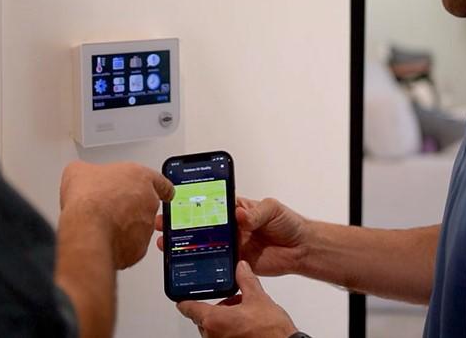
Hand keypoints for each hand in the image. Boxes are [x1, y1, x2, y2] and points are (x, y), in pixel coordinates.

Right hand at [60, 161, 173, 268]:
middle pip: (148, 205)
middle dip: (134, 209)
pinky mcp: (139, 249)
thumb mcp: (79, 171)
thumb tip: (82, 174)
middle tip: (113, 210)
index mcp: (142, 177)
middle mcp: (149, 201)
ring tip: (104, 226)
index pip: (161, 182)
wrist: (87, 229)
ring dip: (126, 228)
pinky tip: (104, 241)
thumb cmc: (88, 199)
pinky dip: (120, 247)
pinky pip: (131, 248)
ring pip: (140, 228)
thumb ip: (89, 171)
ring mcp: (146, 226)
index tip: (163, 192)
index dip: (160, 188)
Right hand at [155, 197, 309, 275]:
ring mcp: (233, 245)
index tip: (177, 202)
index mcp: (238, 209)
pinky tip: (190, 263)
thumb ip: (255, 213)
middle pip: (202, 225)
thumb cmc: (288, 223)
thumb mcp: (272, 209)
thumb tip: (240, 215)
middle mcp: (232, 227)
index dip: (194, 203)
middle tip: (164, 223)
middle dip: (182, 224)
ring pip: (205, 244)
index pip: (212, 204)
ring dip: (187, 244)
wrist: (300, 249)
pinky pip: (217, 263)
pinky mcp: (236, 263)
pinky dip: (203, 263)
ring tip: (168, 243)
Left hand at [178, 260, 297, 337]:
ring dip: (224, 319)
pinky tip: (247, 323)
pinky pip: (224, 337)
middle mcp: (213, 337)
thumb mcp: (258, 297)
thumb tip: (241, 267)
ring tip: (244, 311)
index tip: (180, 296)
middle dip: (216, 308)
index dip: (185, 300)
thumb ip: (246, 280)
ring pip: (214, 329)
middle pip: (204, 319)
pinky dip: (230, 329)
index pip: (190, 308)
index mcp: (215, 321)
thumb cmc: (270, 331)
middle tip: (233, 300)